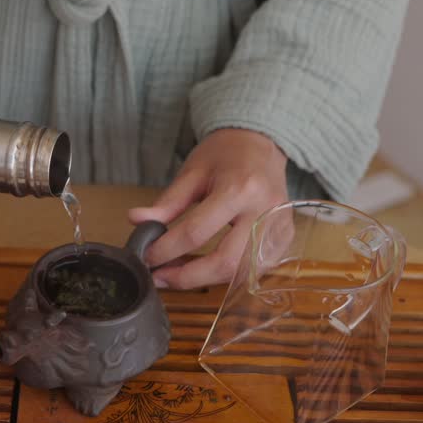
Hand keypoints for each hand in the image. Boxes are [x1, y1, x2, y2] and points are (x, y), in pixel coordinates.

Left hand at [128, 129, 288, 289]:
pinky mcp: (285, 237)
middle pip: (225, 262)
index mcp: (239, 189)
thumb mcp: (192, 172)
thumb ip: (167, 202)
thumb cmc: (225, 154)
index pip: (196, 233)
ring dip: (208, 280)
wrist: (260, 142)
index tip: (147, 258)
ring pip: (242, 273)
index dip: (166, 251)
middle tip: (161, 278)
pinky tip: (208, 269)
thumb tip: (136, 221)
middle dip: (188, 277)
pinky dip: (230, 275)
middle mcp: (264, 211)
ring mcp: (279, 226)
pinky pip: (257, 270)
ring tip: (180, 274)